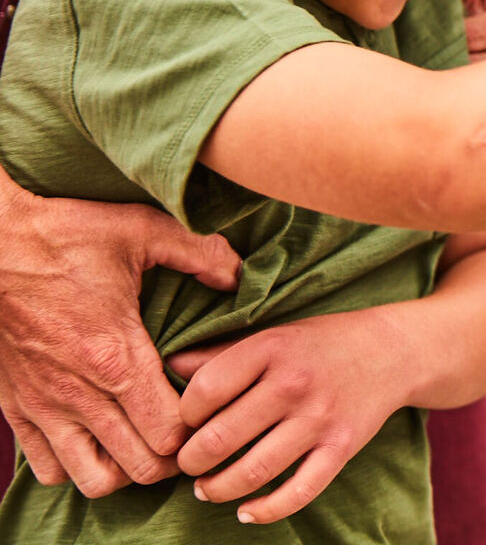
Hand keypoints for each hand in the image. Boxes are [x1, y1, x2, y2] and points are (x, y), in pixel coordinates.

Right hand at [0, 177, 238, 495]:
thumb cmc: (66, 235)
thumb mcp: (143, 229)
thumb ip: (200, 253)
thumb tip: (237, 274)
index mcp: (116, 355)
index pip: (168, 433)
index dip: (198, 429)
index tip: (207, 408)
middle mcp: (79, 392)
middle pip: (140, 468)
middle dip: (171, 458)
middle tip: (185, 430)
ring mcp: (43, 406)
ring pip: (93, 480)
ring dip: (125, 469)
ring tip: (143, 440)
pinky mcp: (16, 408)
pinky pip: (49, 468)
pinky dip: (77, 465)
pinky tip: (98, 435)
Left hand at [168, 306, 413, 524]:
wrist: (393, 350)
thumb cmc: (322, 343)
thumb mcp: (274, 336)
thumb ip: (222, 355)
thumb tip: (167, 369)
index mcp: (272, 347)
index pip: (204, 391)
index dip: (182, 415)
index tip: (185, 423)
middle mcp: (294, 383)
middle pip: (219, 438)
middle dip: (190, 461)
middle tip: (187, 464)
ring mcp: (320, 418)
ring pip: (251, 472)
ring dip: (216, 489)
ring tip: (206, 489)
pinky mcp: (342, 447)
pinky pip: (297, 492)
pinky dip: (265, 511)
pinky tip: (245, 512)